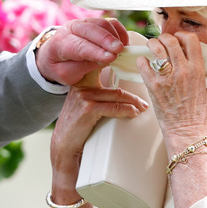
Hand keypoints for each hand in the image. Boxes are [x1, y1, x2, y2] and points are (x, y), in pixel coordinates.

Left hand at [35, 18, 127, 85]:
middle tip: (120, 49)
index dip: (96, 51)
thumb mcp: (66, 74)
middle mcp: (70, 29)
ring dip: (114, 35)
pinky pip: (109, 22)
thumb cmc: (60, 66)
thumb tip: (104, 60)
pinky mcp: (93, 22)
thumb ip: (83, 67)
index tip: (111, 57)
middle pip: (91, 29)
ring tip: (123, 50)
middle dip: (107, 39)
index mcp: (60, 43)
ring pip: (101, 23)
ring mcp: (83, 23)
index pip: (79, 46)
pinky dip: (118, 31)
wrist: (53, 55)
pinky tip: (123, 43)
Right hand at [50, 72, 148, 205]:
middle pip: (113, 80)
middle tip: (143, 98)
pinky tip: (133, 113)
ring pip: (117, 95)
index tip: (133, 66)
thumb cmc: (76, 125)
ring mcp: (84, 96)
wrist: (63, 145)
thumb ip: (95, 92)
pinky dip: (127, 110)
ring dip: (134, 102)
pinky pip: (115, 108)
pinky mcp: (88, 109)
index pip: (100, 65)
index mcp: (80, 81)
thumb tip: (118, 91)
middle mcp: (81, 85)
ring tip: (142, 107)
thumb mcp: (83, 103)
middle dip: (132, 88)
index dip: (117, 62)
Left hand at [136, 31, 206, 145]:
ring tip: (151, 48)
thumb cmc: (194, 112)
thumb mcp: (201, 86)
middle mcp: (182, 71)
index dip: (182, 35)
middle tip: (161, 42)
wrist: (186, 130)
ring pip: (156, 48)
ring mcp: (167, 78)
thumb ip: (193, 69)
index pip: (191, 40)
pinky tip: (145, 64)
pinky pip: (143, 63)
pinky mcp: (153, 85)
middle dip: (164, 38)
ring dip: (152, 44)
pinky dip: (142, 61)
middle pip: (170, 40)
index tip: (178, 38)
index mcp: (197, 70)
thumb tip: (184, 56)